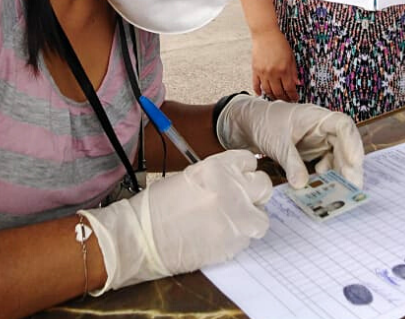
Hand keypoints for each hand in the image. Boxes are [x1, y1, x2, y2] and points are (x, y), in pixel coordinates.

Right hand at [79, 150, 270, 293]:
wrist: (141, 238)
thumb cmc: (157, 207)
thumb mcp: (189, 177)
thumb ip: (217, 176)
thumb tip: (234, 180)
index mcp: (217, 168)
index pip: (248, 160)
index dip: (243, 170)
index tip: (239, 177)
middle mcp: (231, 189)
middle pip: (263, 185)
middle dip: (254, 193)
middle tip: (241, 200)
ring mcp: (235, 218)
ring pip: (262, 216)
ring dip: (250, 218)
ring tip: (231, 222)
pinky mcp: (233, 244)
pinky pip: (248, 239)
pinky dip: (238, 238)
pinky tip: (220, 236)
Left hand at [217, 95, 364, 188]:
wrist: (250, 124)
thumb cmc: (264, 123)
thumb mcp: (277, 143)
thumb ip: (291, 163)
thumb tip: (302, 186)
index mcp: (317, 117)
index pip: (343, 126)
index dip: (352, 143)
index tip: (354, 163)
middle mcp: (323, 128)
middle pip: (345, 145)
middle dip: (349, 166)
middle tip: (352, 187)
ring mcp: (319, 141)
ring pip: (338, 158)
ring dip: (340, 174)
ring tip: (340, 192)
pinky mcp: (314, 153)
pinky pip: (326, 166)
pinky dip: (327, 177)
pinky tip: (322, 187)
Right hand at [250, 29, 299, 101]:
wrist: (265, 34)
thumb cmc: (279, 43)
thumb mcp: (291, 56)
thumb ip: (294, 71)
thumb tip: (297, 83)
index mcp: (284, 69)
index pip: (289, 88)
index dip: (293, 96)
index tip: (295, 98)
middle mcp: (273, 73)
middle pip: (278, 92)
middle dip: (284, 99)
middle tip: (287, 100)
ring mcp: (263, 72)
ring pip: (267, 91)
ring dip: (272, 97)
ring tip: (276, 98)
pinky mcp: (255, 70)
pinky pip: (256, 84)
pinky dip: (258, 91)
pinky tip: (261, 94)